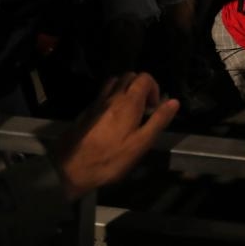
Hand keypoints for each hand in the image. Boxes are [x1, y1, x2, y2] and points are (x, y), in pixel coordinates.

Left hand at [50, 72, 178, 200]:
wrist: (70, 168)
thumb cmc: (111, 158)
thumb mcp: (141, 143)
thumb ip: (158, 120)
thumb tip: (174, 101)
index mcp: (128, 102)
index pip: (144, 78)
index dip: (153, 88)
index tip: (153, 107)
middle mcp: (112, 97)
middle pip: (128, 76)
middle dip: (140, 86)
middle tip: (143, 108)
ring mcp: (96, 103)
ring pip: (113, 83)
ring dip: (124, 89)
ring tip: (129, 109)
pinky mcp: (86, 112)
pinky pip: (102, 95)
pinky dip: (111, 98)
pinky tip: (112, 118)